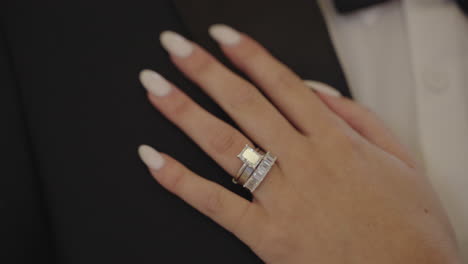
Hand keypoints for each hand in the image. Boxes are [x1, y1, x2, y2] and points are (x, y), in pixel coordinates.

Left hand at [137, 24, 459, 262]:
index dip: (250, 56)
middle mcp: (305, 163)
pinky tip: (155, 160)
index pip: (283, 85)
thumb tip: (318, 93)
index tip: (224, 37)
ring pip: (225, 144)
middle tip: (176, 48)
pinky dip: (181, 181)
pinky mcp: (268, 236)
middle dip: (206, 71)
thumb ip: (359, 120)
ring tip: (157, 89)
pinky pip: (216, 204)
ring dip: (186, 113)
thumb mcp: (400, 161)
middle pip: (245, 104)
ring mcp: (283, 198)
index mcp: (336, 142)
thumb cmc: (408, 228)